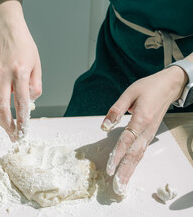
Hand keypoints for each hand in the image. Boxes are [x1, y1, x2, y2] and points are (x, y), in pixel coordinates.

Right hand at [0, 24, 41, 141]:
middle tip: (14, 136)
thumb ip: (35, 87)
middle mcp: (4, 75)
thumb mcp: (37, 65)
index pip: (21, 102)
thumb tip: (28, 104)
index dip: (22, 120)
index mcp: (20, 72)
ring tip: (7, 126)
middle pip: (2, 108)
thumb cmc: (25, 48)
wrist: (7, 31)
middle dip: (8, 126)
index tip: (24, 132)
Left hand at [101, 66, 187, 195]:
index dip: (118, 154)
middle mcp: (147, 130)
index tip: (110, 167)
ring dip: (129, 171)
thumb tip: (104, 126)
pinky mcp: (149, 136)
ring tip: (121, 185)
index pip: (127, 140)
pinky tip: (127, 172)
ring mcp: (149, 134)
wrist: (168, 87)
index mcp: (142, 118)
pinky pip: (140, 152)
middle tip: (116, 186)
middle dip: (124, 171)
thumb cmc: (147, 88)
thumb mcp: (128, 93)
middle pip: (134, 154)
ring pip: (138, 156)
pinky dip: (133, 164)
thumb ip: (115, 110)